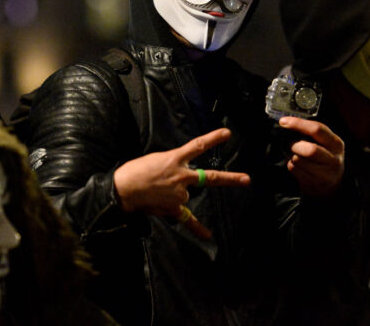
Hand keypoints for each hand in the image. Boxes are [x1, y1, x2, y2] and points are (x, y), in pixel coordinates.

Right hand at [113, 128, 250, 237]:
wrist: (122, 189)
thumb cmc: (135, 171)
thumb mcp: (156, 159)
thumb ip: (173, 164)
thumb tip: (181, 174)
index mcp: (174, 159)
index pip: (198, 146)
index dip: (213, 139)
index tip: (227, 133)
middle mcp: (181, 176)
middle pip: (210, 178)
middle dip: (230, 179)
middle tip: (247, 180)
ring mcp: (179, 193)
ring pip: (186, 194)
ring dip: (175, 193)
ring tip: (156, 191)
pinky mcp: (173, 208)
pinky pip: (187, 218)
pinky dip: (198, 228)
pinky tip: (208, 235)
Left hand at [278, 116, 344, 196]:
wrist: (330, 185)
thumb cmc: (323, 157)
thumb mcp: (325, 144)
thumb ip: (311, 133)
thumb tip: (287, 123)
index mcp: (336, 144)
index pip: (317, 130)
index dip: (298, 124)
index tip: (283, 121)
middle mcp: (333, 159)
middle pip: (309, 149)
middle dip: (295, 145)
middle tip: (292, 145)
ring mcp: (325, 173)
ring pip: (298, 160)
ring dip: (292, 156)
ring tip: (297, 156)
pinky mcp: (314, 183)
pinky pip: (294, 170)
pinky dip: (291, 165)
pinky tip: (298, 166)